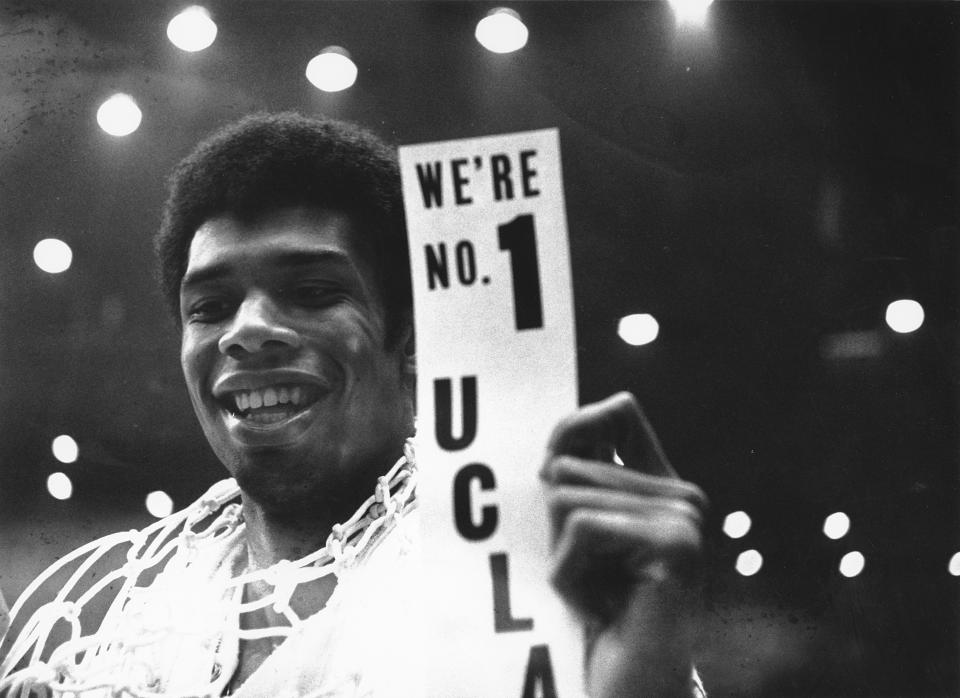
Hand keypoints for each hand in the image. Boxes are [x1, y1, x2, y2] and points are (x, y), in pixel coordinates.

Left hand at [541, 392, 706, 696]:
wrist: (631, 686)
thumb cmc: (597, 613)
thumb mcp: (575, 538)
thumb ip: (574, 481)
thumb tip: (580, 431)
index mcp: (662, 486)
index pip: (617, 413)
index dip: (571, 434)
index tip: (551, 482)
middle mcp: (682, 494)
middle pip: (569, 468)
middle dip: (557, 533)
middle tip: (592, 580)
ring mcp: (685, 516)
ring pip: (568, 499)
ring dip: (563, 561)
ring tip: (599, 596)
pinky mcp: (675, 542)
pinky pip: (582, 529)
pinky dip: (571, 576)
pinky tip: (601, 608)